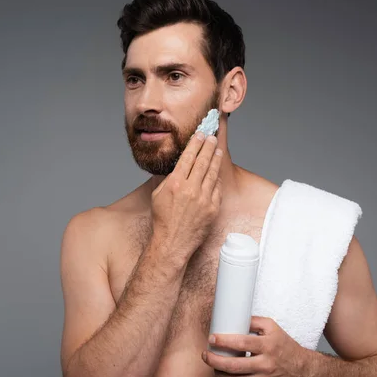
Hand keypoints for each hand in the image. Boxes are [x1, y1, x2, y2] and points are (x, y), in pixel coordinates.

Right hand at [150, 131, 223, 261]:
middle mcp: (191, 189)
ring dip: (216, 159)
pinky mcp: (213, 208)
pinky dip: (216, 178)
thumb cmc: (163, 219)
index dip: (195, 144)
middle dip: (208, 146)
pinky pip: (217, 188)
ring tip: (218, 150)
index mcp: (176, 184)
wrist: (173, 241)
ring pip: (212, 173)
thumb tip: (181, 167)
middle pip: (203, 161)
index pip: (189, 157)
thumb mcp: (158, 194)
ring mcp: (204, 199)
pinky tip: (217, 172)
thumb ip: (170, 179)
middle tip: (212, 137)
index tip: (200, 135)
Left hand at [202, 316, 310, 376]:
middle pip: (235, 366)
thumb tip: (232, 316)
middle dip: (215, 361)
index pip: (242, 343)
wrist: (302, 368)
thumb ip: (253, 321)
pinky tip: (224, 376)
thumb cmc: (284, 345)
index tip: (212, 338)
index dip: (224, 341)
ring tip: (213, 366)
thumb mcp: (272, 327)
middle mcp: (266, 364)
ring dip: (220, 374)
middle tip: (205, 355)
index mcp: (267, 345)